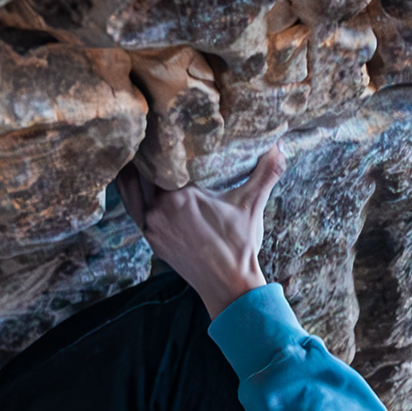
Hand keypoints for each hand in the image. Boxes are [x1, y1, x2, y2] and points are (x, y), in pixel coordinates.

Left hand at [120, 146, 287, 317]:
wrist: (229, 286)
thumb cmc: (240, 246)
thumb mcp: (252, 205)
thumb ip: (266, 172)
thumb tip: (281, 145)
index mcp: (180, 196)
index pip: (160, 159)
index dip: (158, 140)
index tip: (159, 124)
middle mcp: (159, 209)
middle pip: (140, 171)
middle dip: (144, 154)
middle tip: (147, 134)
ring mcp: (151, 226)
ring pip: (130, 190)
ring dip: (132, 173)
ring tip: (136, 154)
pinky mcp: (150, 238)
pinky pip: (133, 209)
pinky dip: (133, 194)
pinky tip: (138, 183)